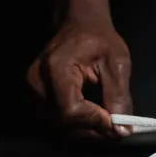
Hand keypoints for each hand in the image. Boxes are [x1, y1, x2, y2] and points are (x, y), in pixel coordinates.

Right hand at [27, 17, 132, 138]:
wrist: (79, 26)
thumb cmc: (98, 39)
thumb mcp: (117, 62)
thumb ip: (119, 97)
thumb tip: (122, 129)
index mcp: (56, 67)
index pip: (70, 109)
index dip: (94, 121)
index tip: (115, 124)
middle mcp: (38, 81)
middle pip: (62, 121)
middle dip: (91, 129)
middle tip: (115, 128)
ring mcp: (33, 90)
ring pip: (57, 125)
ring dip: (83, 130)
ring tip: (105, 122)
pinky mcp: (34, 97)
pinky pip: (54, 120)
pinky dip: (74, 125)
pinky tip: (91, 119)